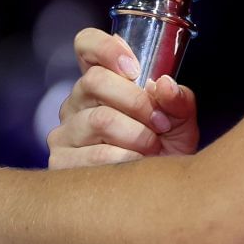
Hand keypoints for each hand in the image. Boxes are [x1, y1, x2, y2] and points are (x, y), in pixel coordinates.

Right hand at [46, 28, 200, 166]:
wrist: (160, 198)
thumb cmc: (166, 153)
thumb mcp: (181, 122)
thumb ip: (178, 100)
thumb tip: (164, 84)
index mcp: (101, 82)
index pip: (86, 45)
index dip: (106, 49)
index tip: (134, 68)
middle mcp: (77, 102)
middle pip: (95, 81)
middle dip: (138, 101)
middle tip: (161, 123)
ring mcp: (65, 132)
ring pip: (100, 119)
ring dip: (137, 136)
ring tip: (152, 148)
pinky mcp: (61, 162)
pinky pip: (97, 154)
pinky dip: (127, 159)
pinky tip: (136, 165)